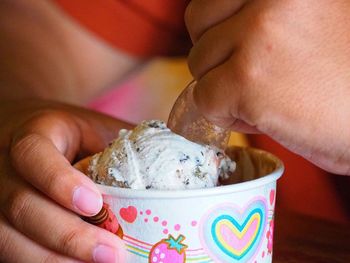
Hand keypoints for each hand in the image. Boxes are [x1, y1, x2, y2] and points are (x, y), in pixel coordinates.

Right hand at [0, 100, 130, 261]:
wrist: (38, 135)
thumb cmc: (75, 135)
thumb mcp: (97, 130)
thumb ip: (122, 148)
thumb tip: (176, 172)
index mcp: (33, 134)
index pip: (33, 155)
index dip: (60, 182)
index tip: (95, 205)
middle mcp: (5, 167)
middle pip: (20, 205)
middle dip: (67, 235)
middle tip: (112, 254)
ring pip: (8, 238)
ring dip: (53, 259)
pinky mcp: (0, 224)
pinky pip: (10, 252)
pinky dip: (42, 262)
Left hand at [185, 0, 349, 173]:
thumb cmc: (341, 77)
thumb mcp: (305, 20)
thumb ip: (259, 16)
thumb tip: (207, 33)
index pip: (212, 0)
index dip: (219, 29)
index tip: (238, 48)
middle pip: (197, 23)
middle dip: (215, 54)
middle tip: (250, 73)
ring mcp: (258, 36)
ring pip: (198, 64)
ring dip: (221, 86)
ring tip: (263, 96)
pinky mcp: (248, 80)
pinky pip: (204, 100)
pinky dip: (223, 115)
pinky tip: (260, 115)